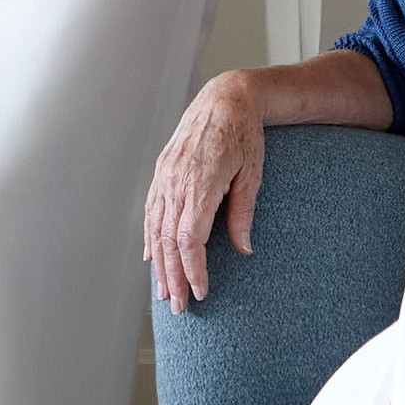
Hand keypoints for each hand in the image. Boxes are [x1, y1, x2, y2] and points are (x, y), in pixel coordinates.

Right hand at [146, 72, 265, 311]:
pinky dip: (151, 237)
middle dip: (173, 277)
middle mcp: (177, 181)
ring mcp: (165, 176)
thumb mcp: (252, 173)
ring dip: (159, 263)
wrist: (225, 98)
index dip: (193, 269)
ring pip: (156, 229)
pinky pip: (152, 211)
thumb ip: (243, 212)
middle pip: (169, 240)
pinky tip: (152, 257)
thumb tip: (243, 250)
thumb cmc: (244, 134)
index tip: (201, 291)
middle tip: (178, 307)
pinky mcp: (162, 172)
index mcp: (200, 182)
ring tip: (164, 291)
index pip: (190, 238)